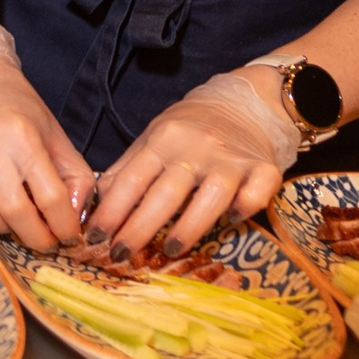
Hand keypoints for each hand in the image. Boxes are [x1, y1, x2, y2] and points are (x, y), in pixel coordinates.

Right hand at [0, 32, 94, 249]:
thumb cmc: (15, 104)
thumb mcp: (54, 133)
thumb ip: (74, 175)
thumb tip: (75, 216)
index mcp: (24, 136)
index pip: (51, 197)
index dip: (64, 226)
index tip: (68, 236)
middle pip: (15, 212)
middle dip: (35, 237)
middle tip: (43, 241)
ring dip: (0, 225)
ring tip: (11, 219)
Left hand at [89, 69, 296, 260]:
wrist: (242, 103)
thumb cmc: (188, 129)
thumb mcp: (151, 139)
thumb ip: (126, 169)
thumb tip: (96, 204)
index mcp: (162, 140)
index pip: (130, 180)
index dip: (111, 212)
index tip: (94, 238)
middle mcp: (195, 148)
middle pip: (165, 194)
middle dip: (139, 228)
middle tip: (122, 255)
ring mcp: (231, 159)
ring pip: (210, 196)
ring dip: (188, 228)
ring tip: (170, 251)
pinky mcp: (264, 168)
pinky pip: (257, 192)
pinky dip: (245, 208)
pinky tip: (231, 221)